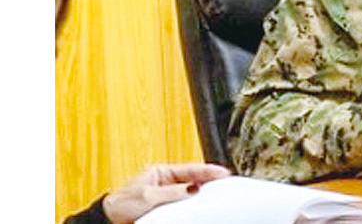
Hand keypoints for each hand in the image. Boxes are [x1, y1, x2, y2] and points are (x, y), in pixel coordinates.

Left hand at [102, 163, 229, 223]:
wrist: (108, 221)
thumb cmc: (122, 205)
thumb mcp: (149, 196)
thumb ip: (173, 192)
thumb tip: (194, 188)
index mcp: (161, 172)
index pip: (190, 170)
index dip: (208, 171)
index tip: (224, 173)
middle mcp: (166, 182)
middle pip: (193, 180)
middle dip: (209, 182)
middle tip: (227, 184)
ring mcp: (167, 195)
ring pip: (190, 193)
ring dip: (202, 195)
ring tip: (218, 196)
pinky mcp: (166, 208)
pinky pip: (184, 205)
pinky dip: (193, 206)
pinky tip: (201, 209)